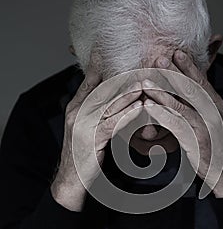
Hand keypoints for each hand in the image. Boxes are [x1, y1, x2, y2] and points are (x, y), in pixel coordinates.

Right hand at [51, 49, 142, 210]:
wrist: (70, 180)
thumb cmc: (83, 153)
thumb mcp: (88, 126)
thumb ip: (98, 109)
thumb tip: (114, 95)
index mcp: (76, 106)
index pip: (90, 79)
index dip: (101, 62)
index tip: (112, 48)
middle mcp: (77, 111)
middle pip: (102, 87)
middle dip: (122, 74)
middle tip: (141, 62)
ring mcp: (82, 124)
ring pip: (109, 102)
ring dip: (130, 91)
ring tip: (147, 81)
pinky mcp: (91, 139)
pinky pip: (113, 122)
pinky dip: (128, 113)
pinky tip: (142, 107)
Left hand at [143, 50, 222, 197]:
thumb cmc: (219, 147)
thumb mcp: (216, 121)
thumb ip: (205, 106)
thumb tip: (192, 91)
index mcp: (218, 106)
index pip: (202, 82)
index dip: (189, 66)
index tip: (176, 52)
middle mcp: (214, 113)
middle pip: (191, 88)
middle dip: (173, 72)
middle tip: (158, 58)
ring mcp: (206, 127)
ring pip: (180, 105)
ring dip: (161, 92)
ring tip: (146, 81)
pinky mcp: (197, 141)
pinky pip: (175, 125)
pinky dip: (161, 114)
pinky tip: (148, 107)